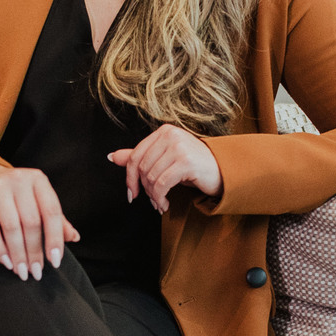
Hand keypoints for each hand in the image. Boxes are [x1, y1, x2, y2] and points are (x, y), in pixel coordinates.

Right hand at [0, 163, 79, 280]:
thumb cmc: (15, 194)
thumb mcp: (37, 199)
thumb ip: (56, 218)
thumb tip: (74, 237)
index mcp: (39, 180)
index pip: (51, 212)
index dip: (55, 239)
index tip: (56, 261)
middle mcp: (19, 180)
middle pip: (31, 222)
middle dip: (34, 251)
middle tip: (36, 272)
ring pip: (11, 227)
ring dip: (18, 254)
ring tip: (21, 271)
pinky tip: (6, 262)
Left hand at [108, 125, 222, 214]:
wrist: (222, 172)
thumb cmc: (193, 166)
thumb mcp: (165, 159)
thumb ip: (140, 157)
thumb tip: (113, 157)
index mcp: (163, 132)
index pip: (135, 155)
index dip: (129, 178)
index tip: (132, 193)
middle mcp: (170, 135)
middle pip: (142, 167)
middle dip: (144, 189)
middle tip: (152, 201)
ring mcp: (178, 147)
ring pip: (151, 177)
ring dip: (154, 196)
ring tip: (160, 203)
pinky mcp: (185, 161)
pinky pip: (162, 184)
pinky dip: (160, 197)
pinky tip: (165, 203)